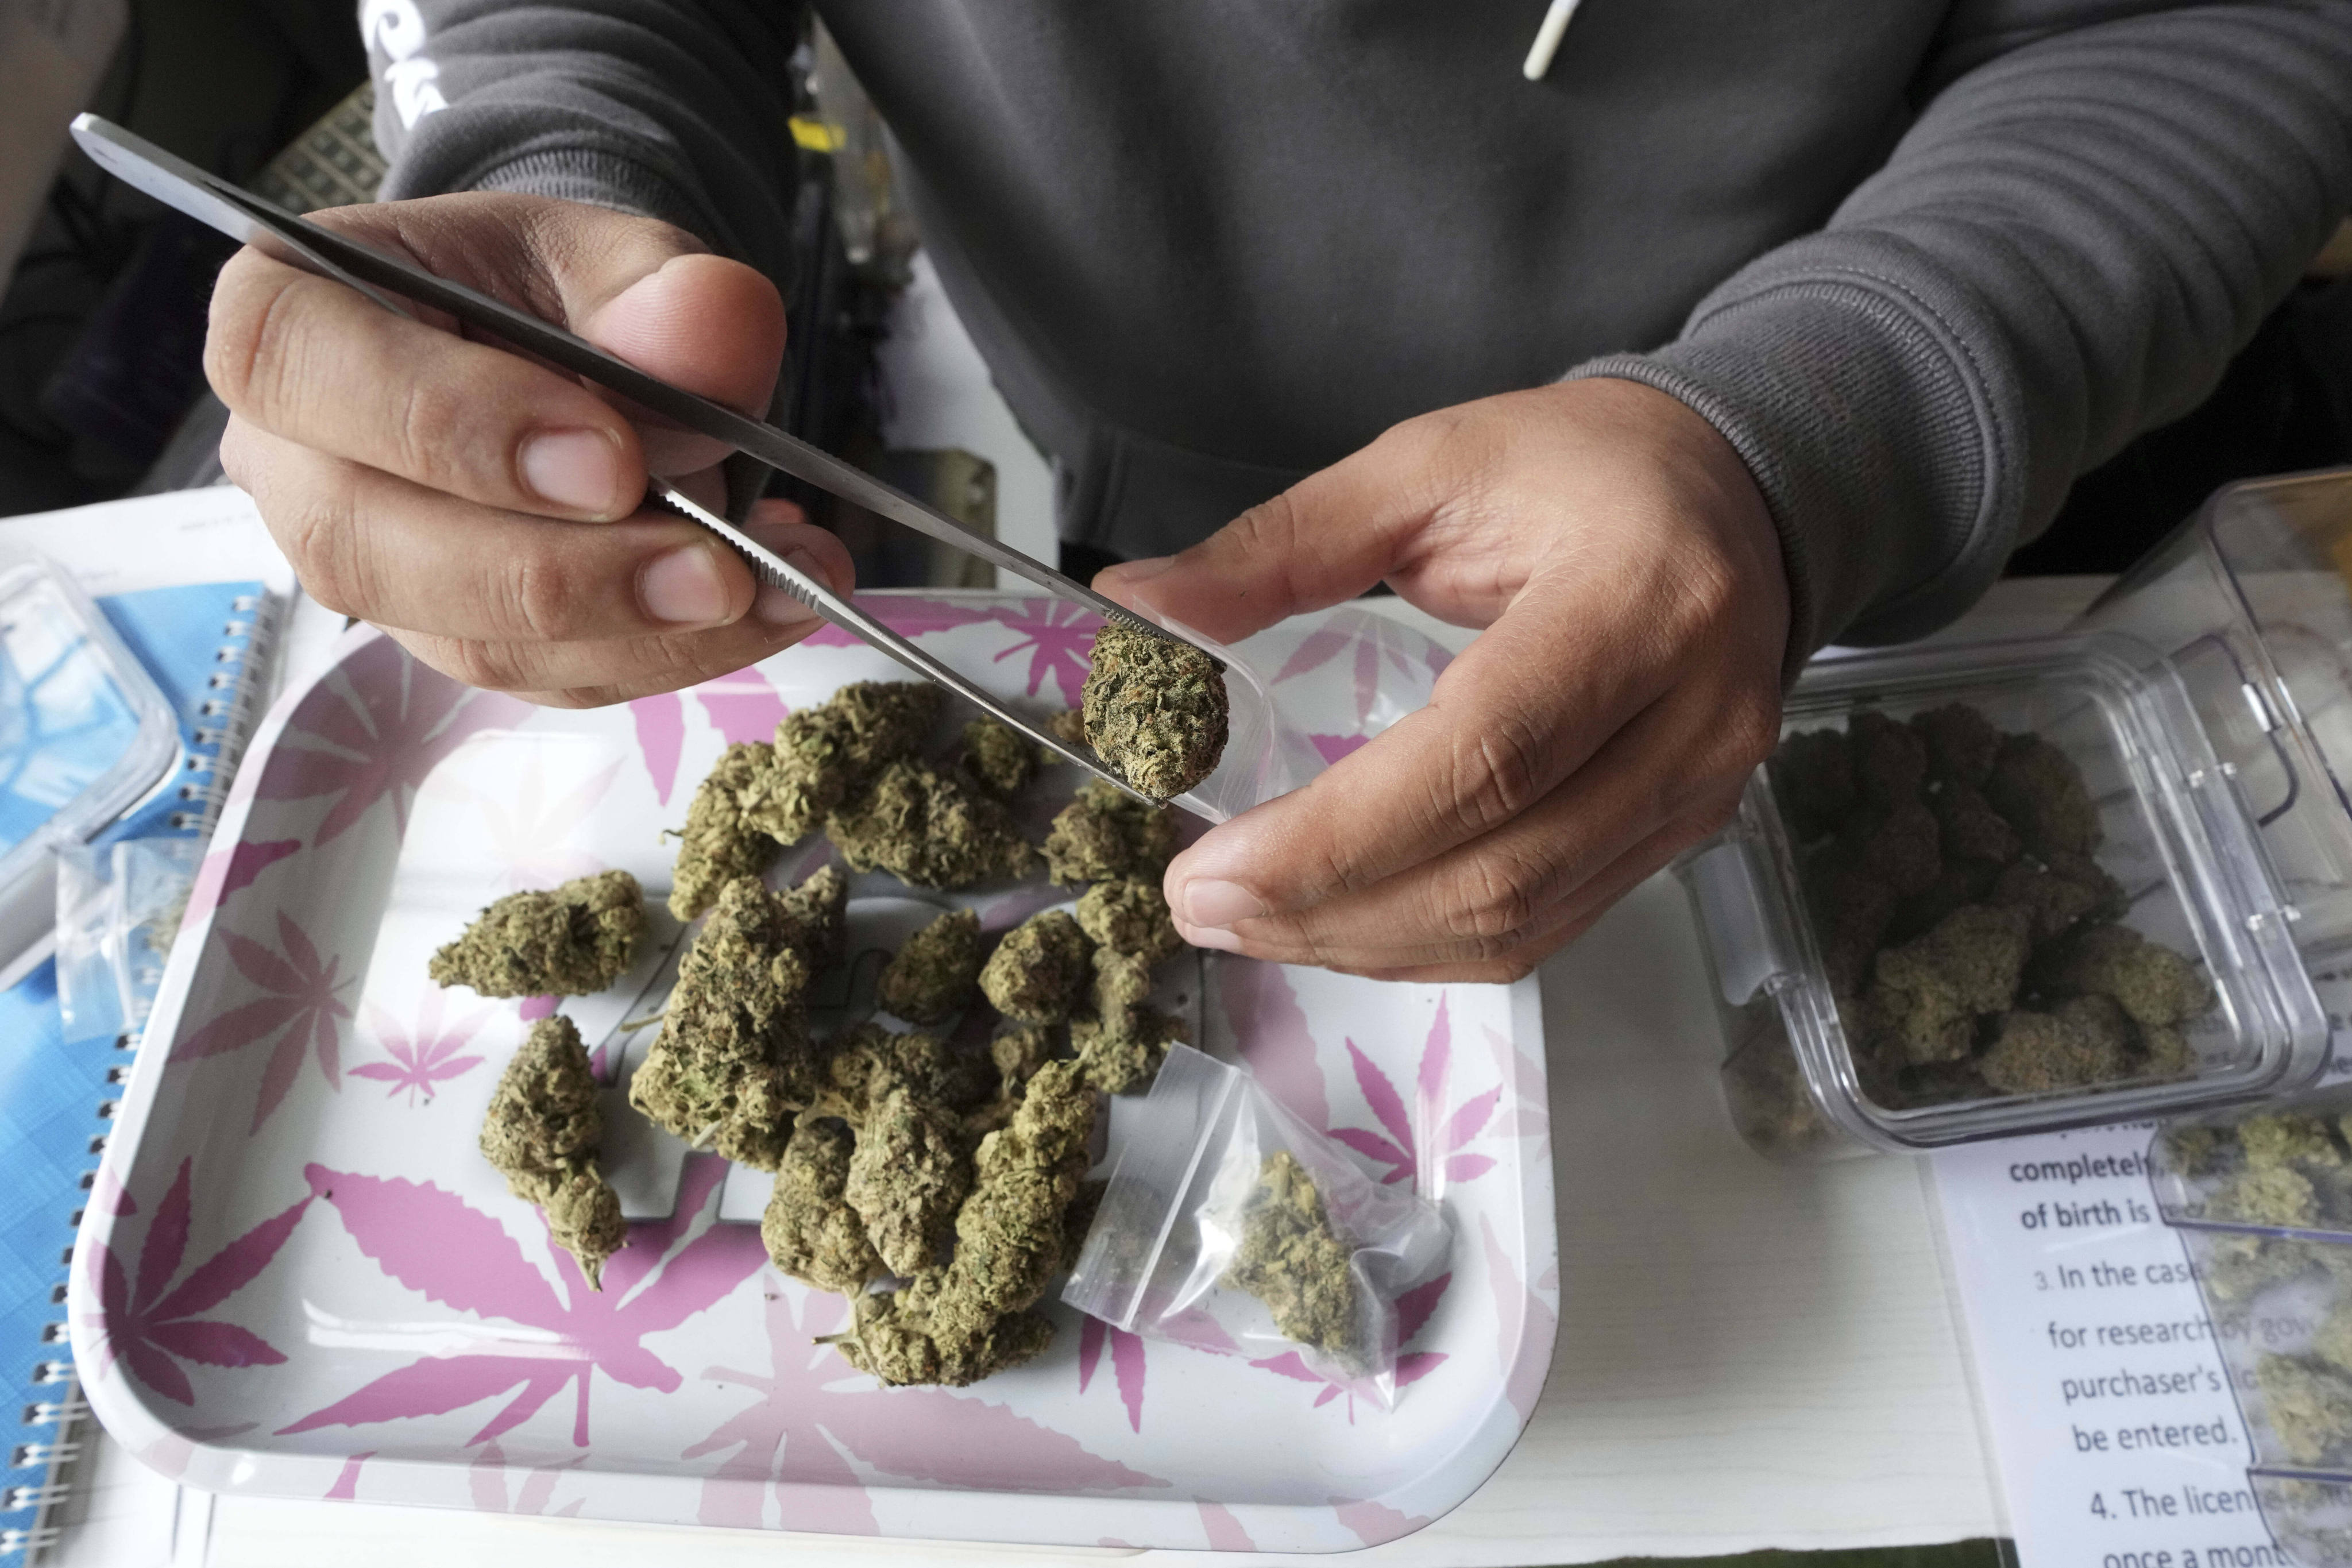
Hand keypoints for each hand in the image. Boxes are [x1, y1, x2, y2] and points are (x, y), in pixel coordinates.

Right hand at [206, 192, 853, 705]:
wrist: (579, 347)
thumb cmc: (555, 288)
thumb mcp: (610, 249)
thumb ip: (655, 284)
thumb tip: (709, 332)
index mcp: (285, 316)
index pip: (300, 370)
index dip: (449, 427)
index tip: (611, 461)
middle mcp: (292, 462)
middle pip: (371, 547)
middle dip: (562, 574)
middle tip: (716, 565)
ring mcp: (370, 569)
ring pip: (469, 643)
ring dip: (637, 633)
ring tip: (774, 584)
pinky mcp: (457, 641)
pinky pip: (551, 679)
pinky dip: (673, 652)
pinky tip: (771, 605)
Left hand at [1096, 379, 1789, 982]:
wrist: (1734, 494)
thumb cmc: (1579, 468)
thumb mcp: (1427, 467)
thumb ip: (1281, 543)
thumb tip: (1134, 602)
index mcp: (1638, 599)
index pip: (1483, 755)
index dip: (1336, 836)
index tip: (1208, 867)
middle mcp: (1690, 718)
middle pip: (1498, 869)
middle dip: (1329, 910)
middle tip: (1197, 907)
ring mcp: (1696, 793)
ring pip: (1519, 921)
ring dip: (1366, 944)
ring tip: (1246, 922)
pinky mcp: (1680, 838)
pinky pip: (1547, 928)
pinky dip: (1428, 943)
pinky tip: (1339, 922)